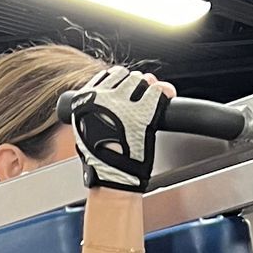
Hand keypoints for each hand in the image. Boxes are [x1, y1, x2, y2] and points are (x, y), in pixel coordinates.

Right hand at [69, 65, 170, 192]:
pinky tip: (166, 98)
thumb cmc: (100, 160)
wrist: (112, 177)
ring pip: (142, 81)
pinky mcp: (143, 113)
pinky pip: (158, 92)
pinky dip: (164, 94)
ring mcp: (123, 104)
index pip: (108, 76)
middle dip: (137, 84)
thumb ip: (96, 109)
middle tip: (141, 96)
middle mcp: (103, 98)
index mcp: (86, 100)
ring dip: (149, 88)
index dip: (121, 80)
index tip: (126, 87)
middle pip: (127, 77)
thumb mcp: (86, 130)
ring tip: (152, 99)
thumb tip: (116, 92)